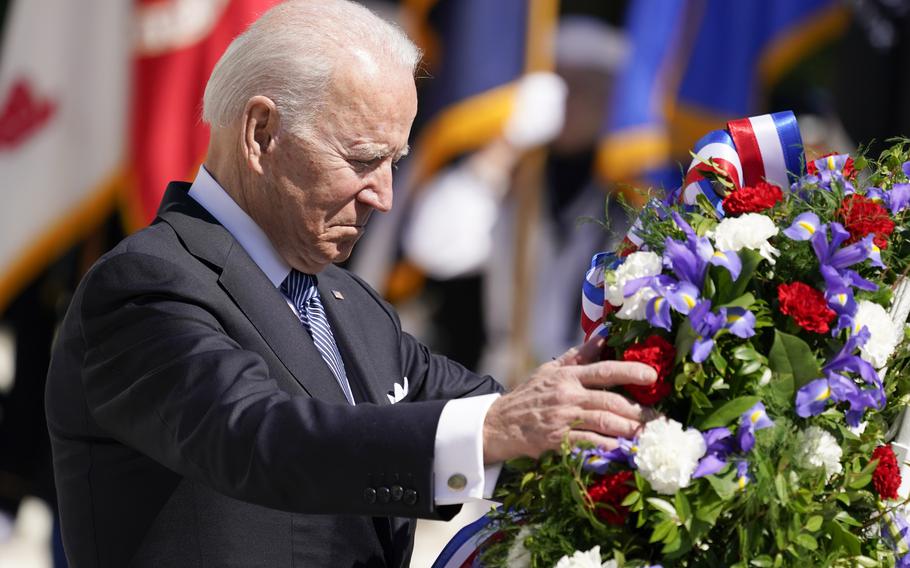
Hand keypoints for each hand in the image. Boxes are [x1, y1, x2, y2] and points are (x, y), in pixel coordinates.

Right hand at [482, 336, 656, 462]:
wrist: (499, 424)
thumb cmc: (529, 396)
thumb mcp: (550, 370)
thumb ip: (579, 356)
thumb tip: (604, 336)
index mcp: (567, 376)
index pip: (604, 370)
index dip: (630, 371)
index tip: (652, 376)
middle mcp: (567, 395)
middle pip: (610, 401)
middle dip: (639, 410)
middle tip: (660, 417)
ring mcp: (563, 419)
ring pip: (605, 422)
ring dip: (630, 429)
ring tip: (648, 434)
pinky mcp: (559, 440)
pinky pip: (591, 444)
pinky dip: (610, 447)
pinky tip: (624, 450)